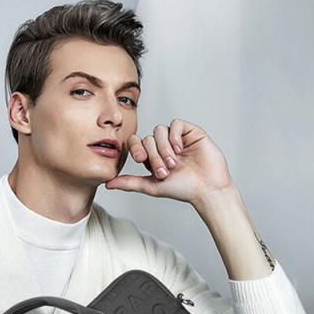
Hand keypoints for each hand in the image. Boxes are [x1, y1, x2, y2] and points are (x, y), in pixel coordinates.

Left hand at [105, 119, 233, 204]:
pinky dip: (174, 136)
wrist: (206, 188)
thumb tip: (108, 184)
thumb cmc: (182, 189)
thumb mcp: (151, 186)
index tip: (140, 159)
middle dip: (154, 155)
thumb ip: (129, 182)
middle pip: (148, 138)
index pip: (137, 143)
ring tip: (173, 164)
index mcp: (153, 157)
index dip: (136, 148)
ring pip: (159, 131)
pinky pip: (175, 124)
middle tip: (164, 171)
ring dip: (163, 148)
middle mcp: (164, 146)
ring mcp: (177, 138)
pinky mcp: (190, 132)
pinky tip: (179, 149)